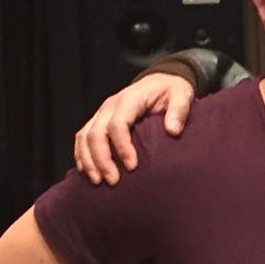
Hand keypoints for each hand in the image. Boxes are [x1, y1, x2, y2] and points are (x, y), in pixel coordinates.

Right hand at [74, 72, 196, 183]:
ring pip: (84, 137)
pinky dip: (82, 155)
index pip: (118, 124)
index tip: (132, 167)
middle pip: (96, 133)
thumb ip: (179, 111)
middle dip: (102, 159)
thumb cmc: (170, 91)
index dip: (122, 146)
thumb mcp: (182, 95)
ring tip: (98, 181)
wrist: (159, 82)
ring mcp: (101, 113)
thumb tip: (172, 131)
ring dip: (89, 161)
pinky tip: (87, 172)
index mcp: (130, 99)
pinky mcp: (98, 121)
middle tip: (113, 181)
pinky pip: (82, 138)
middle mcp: (110, 106)